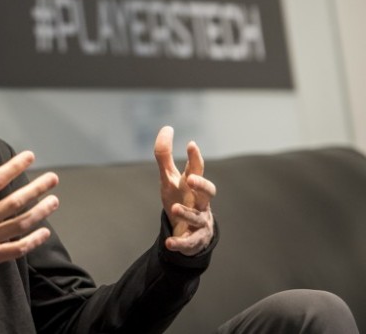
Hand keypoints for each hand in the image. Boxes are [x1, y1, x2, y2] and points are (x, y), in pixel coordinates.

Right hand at [0, 147, 59, 283]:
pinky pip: (16, 250)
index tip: (29, 156)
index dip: (13, 166)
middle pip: (14, 202)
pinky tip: (44, 232)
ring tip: (54, 201)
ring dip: (40, 212)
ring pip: (20, 225)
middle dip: (36, 188)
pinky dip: (32, 241)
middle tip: (52, 178)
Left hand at [154, 126, 215, 255]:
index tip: (191, 144)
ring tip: (174, 208)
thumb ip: (165, 154)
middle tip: (191, 178)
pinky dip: (180, 242)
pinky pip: (189, 241)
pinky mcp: (194, 238)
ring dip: (186, 212)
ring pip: (198, 216)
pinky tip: (170, 243)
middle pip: (208, 192)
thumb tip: (167, 128)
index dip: (195, 157)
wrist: (186, 229)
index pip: (197, 169)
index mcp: (193, 186)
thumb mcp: (169, 178)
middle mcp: (200, 202)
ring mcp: (199, 220)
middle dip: (202, 185)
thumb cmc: (180, 198)